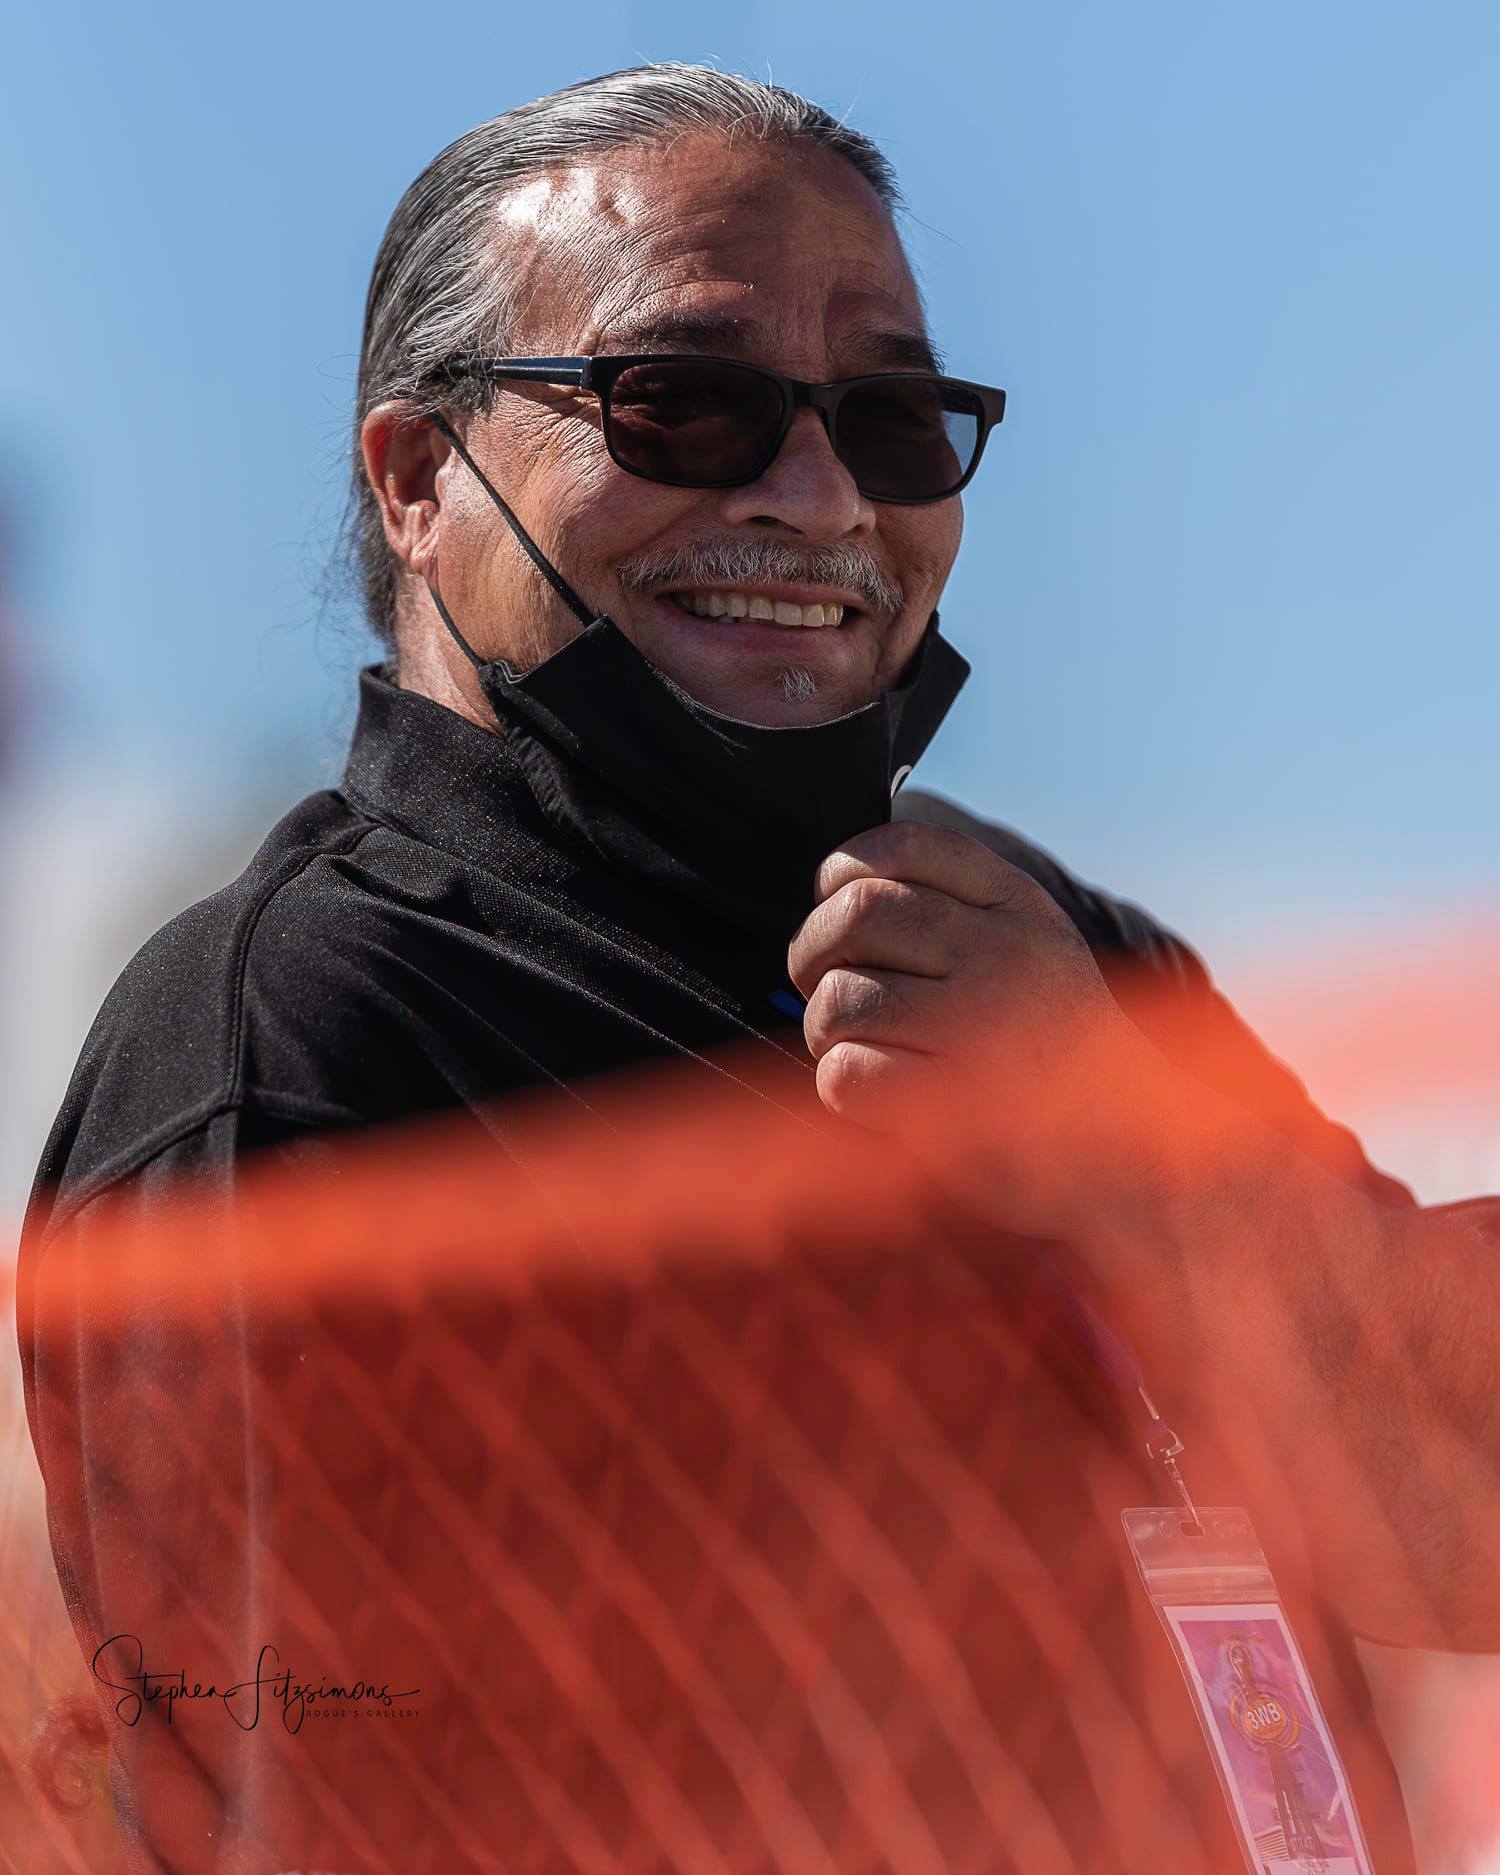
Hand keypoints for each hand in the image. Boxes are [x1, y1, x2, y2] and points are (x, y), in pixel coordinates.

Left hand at [786, 820, 1175, 1238]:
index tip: (836, 900)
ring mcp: (981, 1029)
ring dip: (825, 1028)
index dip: (844, 869)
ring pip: (841, 998)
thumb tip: (843, 885)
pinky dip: (841, 1083)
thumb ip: (959, 905)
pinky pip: (847, 1073)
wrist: (1132, 1149)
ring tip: (857, 1045)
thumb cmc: (1057, 1048)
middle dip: (813, 951)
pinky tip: (876, 1090)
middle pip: (855, 915)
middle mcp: (1004, 955)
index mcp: (1019, 907)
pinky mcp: (955, 1105)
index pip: (904, 846)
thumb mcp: (1035, 946)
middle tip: (822, 981)